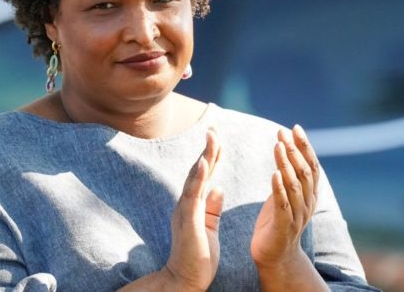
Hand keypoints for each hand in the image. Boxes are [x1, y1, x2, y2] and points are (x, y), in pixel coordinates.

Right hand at [163, 128, 223, 291]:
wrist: (185, 280)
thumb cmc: (198, 257)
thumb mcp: (209, 228)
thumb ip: (211, 208)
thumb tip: (218, 188)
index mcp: (195, 205)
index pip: (205, 175)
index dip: (212, 156)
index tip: (218, 137)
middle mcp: (187, 203)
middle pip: (199, 170)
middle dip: (208, 148)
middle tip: (214, 127)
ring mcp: (186, 210)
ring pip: (195, 178)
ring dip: (204, 156)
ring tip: (212, 137)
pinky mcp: (188, 220)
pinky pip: (193, 195)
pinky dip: (199, 177)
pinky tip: (205, 163)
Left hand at [251, 125, 319, 268]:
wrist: (275, 257)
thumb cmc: (277, 223)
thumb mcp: (285, 196)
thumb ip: (288, 177)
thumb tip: (285, 151)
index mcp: (309, 195)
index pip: (311, 165)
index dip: (304, 146)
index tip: (294, 127)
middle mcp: (307, 203)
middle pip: (305, 172)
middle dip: (295, 150)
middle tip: (283, 132)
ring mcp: (297, 216)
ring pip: (295, 185)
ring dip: (286, 164)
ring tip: (278, 146)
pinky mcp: (284, 227)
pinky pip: (283, 205)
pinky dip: (279, 188)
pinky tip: (274, 174)